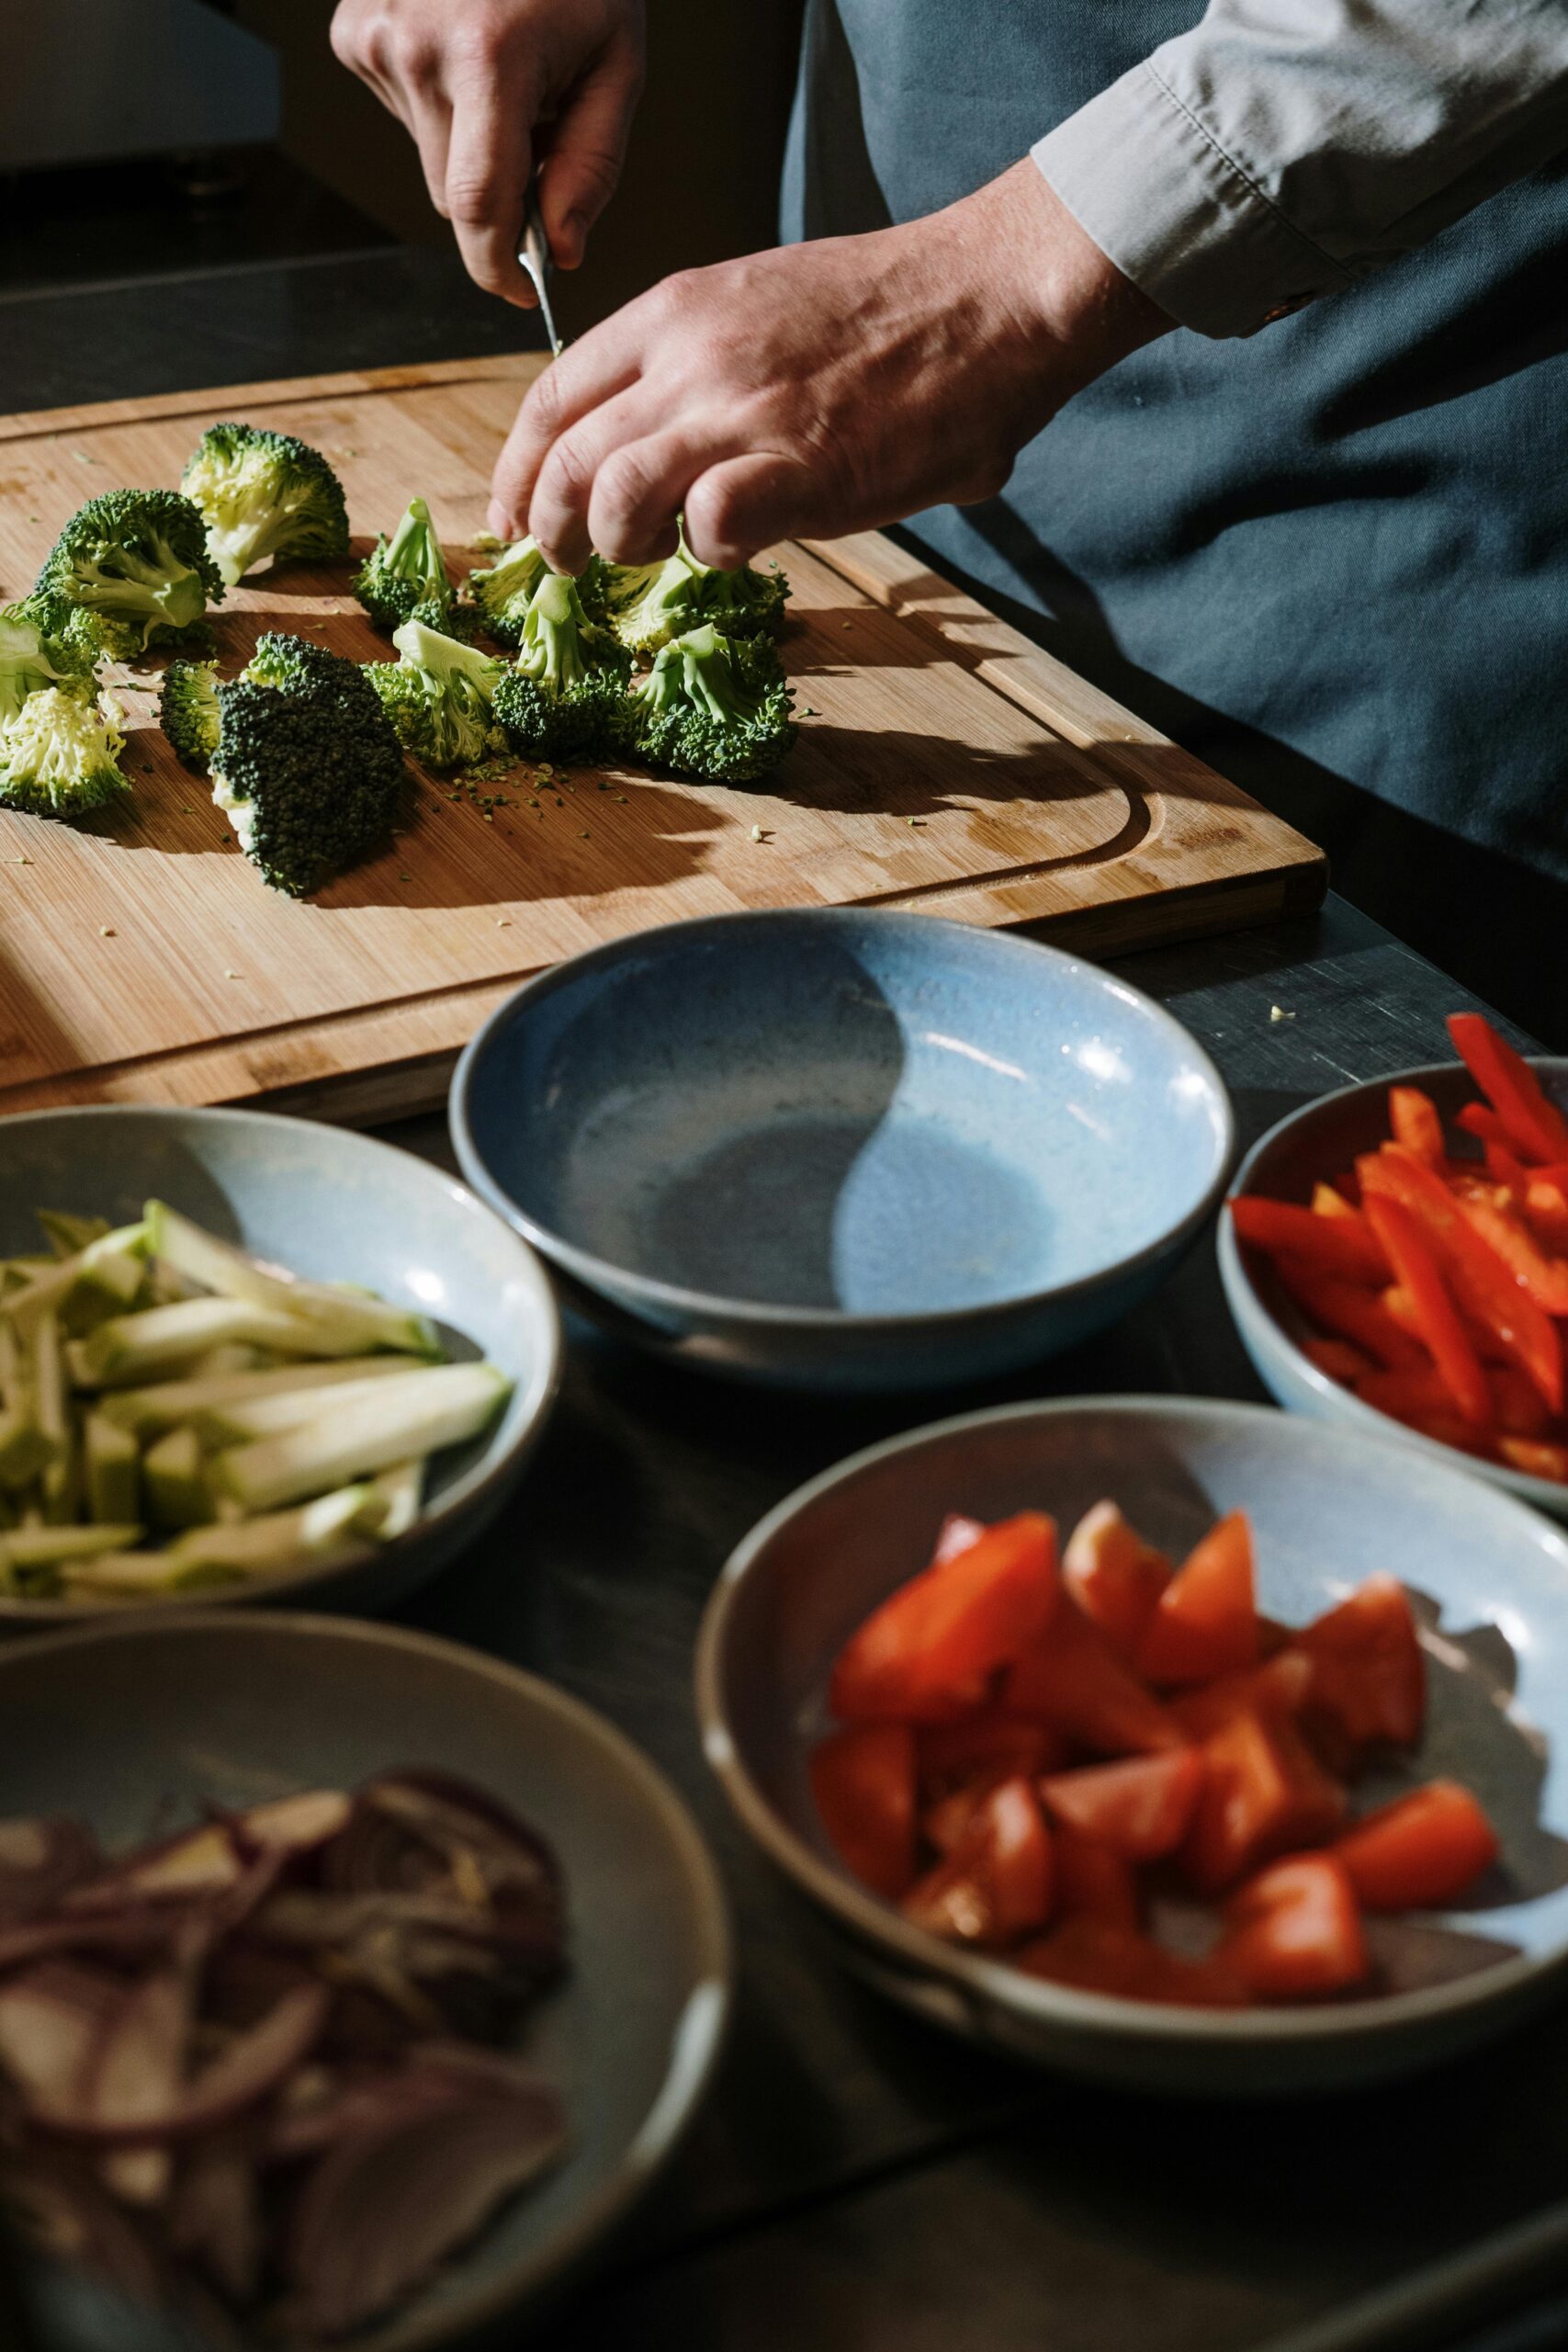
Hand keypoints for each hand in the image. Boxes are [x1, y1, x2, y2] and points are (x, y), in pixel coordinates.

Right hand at [330, 0, 644, 305]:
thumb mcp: (616, 62)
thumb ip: (591, 165)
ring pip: (429, 159)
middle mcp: (417, 48)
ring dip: (470, 144)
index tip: (521, 292)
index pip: (477, 205)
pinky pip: (405, 115)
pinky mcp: (353, 33)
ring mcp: (375, 37)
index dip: (497, 265)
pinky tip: (464, 53)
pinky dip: (440, 106)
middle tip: (540, 135)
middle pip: (454, 194)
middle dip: (499, 196)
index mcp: (489, 57)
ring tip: (504, 74)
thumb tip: (562, 250)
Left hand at [488, 162, 1171, 568]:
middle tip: (571, 564)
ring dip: (620, 549)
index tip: (514, 517)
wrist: (987, 296)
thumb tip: (672, 447)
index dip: (519, 471)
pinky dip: (711, 553)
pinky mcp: (796, 469)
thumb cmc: (890, 312)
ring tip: (652, 558)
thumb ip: (702, 369)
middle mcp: (689, 360)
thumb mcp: (761, 307)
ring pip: (615, 500)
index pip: (553, 399)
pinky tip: (742, 547)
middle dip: (552, 530)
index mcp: (672, 313)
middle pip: (567, 462)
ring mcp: (740, 414)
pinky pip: (708, 529)